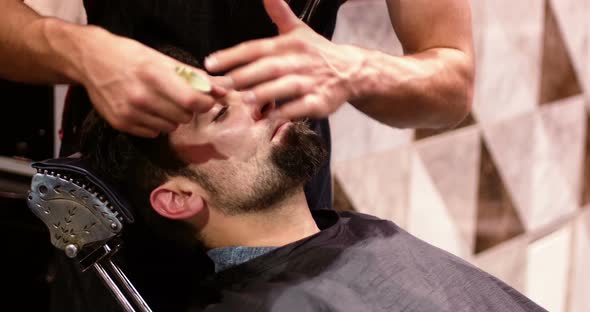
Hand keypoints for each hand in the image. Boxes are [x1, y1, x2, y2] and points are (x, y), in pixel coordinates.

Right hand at [78, 27, 226, 136]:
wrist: (91, 60)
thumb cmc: (130, 57)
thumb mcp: (163, 59)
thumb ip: (195, 76)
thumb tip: (223, 89)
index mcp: (155, 76)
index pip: (192, 101)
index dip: (205, 103)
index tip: (205, 100)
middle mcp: (141, 97)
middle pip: (184, 117)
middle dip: (188, 109)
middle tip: (178, 97)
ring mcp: (130, 113)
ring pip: (171, 127)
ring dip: (172, 117)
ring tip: (160, 102)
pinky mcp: (121, 124)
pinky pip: (154, 133)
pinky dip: (156, 124)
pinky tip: (146, 109)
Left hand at [204, 0, 366, 120]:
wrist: (351, 70)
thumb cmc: (317, 52)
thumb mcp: (298, 30)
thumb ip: (279, 13)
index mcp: (289, 44)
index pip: (257, 48)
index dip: (233, 55)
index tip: (210, 63)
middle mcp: (300, 61)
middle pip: (269, 67)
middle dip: (244, 75)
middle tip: (221, 83)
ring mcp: (311, 82)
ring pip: (285, 87)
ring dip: (265, 92)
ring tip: (245, 99)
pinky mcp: (320, 101)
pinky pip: (301, 107)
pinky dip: (286, 112)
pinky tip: (270, 117)